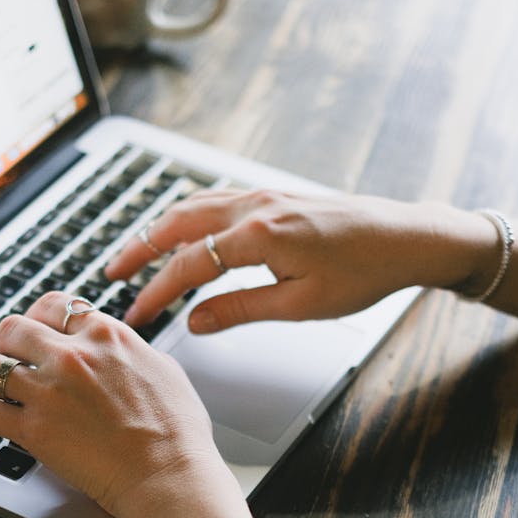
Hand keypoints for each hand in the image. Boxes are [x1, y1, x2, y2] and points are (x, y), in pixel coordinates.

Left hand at [0, 292, 224, 517]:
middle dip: (0, 335)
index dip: (37, 314)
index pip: (56, 307)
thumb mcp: (163, 370)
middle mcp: (71, 355)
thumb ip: (132, 352)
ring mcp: (47, 391)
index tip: (31, 324)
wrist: (167, 474)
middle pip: (15, 328)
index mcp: (106, 335)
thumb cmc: (176, 432)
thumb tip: (121, 347)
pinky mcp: (33, 429)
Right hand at [106, 190, 494, 332]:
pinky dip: (186, 214)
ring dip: (158, 228)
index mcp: (259, 237)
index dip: (156, 292)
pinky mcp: (274, 195)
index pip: (188, 265)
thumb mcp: (300, 306)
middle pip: (177, 224)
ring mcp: (263, 196)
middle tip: (111, 274)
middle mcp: (255, 208)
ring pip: (193, 206)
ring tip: (134, 251)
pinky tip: (180, 227)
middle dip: (139, 249)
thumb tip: (195, 321)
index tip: (137, 314)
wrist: (406, 238)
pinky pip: (216, 199)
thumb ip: (240, 310)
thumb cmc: (363, 273)